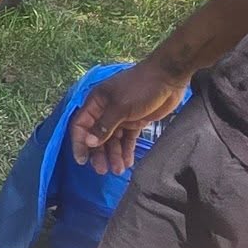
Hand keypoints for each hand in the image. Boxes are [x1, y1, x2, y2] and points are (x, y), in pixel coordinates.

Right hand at [69, 62, 187, 174]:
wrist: (168, 77)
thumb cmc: (141, 88)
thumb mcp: (120, 106)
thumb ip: (104, 126)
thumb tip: (88, 142)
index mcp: (96, 102)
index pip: (81, 125)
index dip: (79, 143)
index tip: (82, 161)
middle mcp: (105, 110)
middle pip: (96, 136)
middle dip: (99, 153)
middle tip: (102, 170)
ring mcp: (121, 117)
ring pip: (112, 140)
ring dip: (114, 155)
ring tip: (118, 170)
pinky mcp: (135, 122)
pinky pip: (127, 139)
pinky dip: (126, 150)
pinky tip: (127, 163)